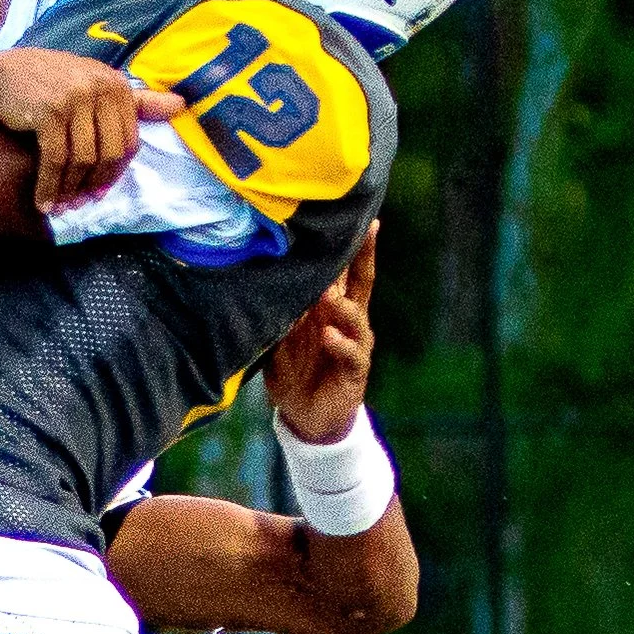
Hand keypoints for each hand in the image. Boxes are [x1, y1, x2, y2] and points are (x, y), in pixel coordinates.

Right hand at [0, 49, 183, 212]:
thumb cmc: (45, 84)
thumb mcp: (93, 84)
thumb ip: (137, 99)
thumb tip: (181, 105)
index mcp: (115, 83)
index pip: (128, 142)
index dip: (114, 173)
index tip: (98, 192)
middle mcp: (99, 86)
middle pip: (109, 154)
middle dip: (93, 185)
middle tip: (78, 204)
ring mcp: (75, 98)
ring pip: (83, 160)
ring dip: (68, 189)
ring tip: (58, 205)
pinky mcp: (50, 111)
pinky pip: (56, 160)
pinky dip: (49, 186)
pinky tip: (42, 201)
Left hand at [265, 227, 377, 443]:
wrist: (306, 417)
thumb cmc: (294, 370)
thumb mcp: (281, 339)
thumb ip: (281, 314)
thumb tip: (268, 282)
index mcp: (333, 308)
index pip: (345, 270)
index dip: (351, 245)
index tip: (355, 216)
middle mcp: (349, 321)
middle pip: (361, 282)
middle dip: (365, 257)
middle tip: (365, 231)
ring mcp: (356, 345)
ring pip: (357, 317)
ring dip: (341, 305)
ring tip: (327, 296)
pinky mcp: (355, 371)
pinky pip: (351, 353)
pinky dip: (340, 343)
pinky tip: (328, 336)